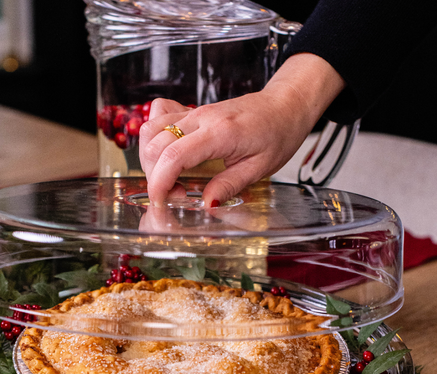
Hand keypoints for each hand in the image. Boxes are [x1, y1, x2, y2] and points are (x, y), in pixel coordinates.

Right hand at [139, 53, 344, 206]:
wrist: (285, 106)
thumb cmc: (277, 135)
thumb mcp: (259, 169)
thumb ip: (229, 186)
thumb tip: (206, 204)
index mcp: (220, 133)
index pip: (174, 156)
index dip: (159, 183)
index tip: (160, 202)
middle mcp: (201, 118)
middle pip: (155, 145)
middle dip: (154, 177)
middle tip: (175, 195)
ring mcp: (194, 112)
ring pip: (151, 130)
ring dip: (151, 159)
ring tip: (171, 178)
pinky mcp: (192, 111)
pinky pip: (158, 115)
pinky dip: (153, 135)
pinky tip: (166, 151)